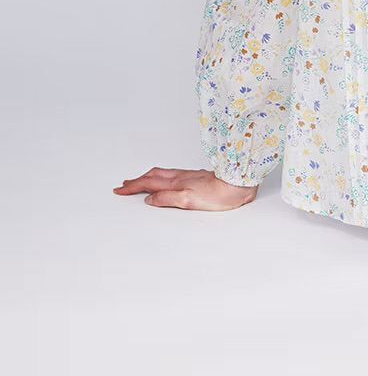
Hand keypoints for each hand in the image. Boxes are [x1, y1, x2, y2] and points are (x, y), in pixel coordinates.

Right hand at [113, 167, 258, 210]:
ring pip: (162, 174)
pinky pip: (172, 175)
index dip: (133, 187)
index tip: (120, 190)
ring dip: (147, 177)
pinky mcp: (197, 178)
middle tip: (125, 185)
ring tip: (139, 180)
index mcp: (176, 183)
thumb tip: (150, 199)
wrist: (239, 183)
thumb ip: (168, 199)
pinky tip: (165, 180)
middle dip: (137, 180)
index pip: (149, 184)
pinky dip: (161, 177)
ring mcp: (189, 176)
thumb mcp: (189, 200)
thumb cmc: (219, 194)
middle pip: (153, 176)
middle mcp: (180, 177)